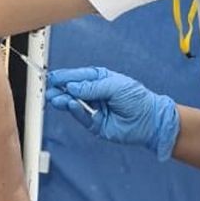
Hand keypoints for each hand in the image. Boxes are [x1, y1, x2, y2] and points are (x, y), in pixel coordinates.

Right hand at [45, 67, 179, 160]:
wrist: (150, 120)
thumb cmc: (138, 99)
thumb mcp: (115, 86)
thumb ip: (92, 86)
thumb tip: (72, 86)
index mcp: (100, 80)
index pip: (78, 76)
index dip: (64, 77)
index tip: (52, 77)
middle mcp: (96, 93)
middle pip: (72, 90)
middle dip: (60, 89)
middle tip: (49, 89)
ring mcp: (95, 109)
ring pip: (74, 104)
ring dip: (63, 100)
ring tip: (54, 98)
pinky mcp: (96, 124)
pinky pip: (81, 116)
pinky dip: (74, 110)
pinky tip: (69, 104)